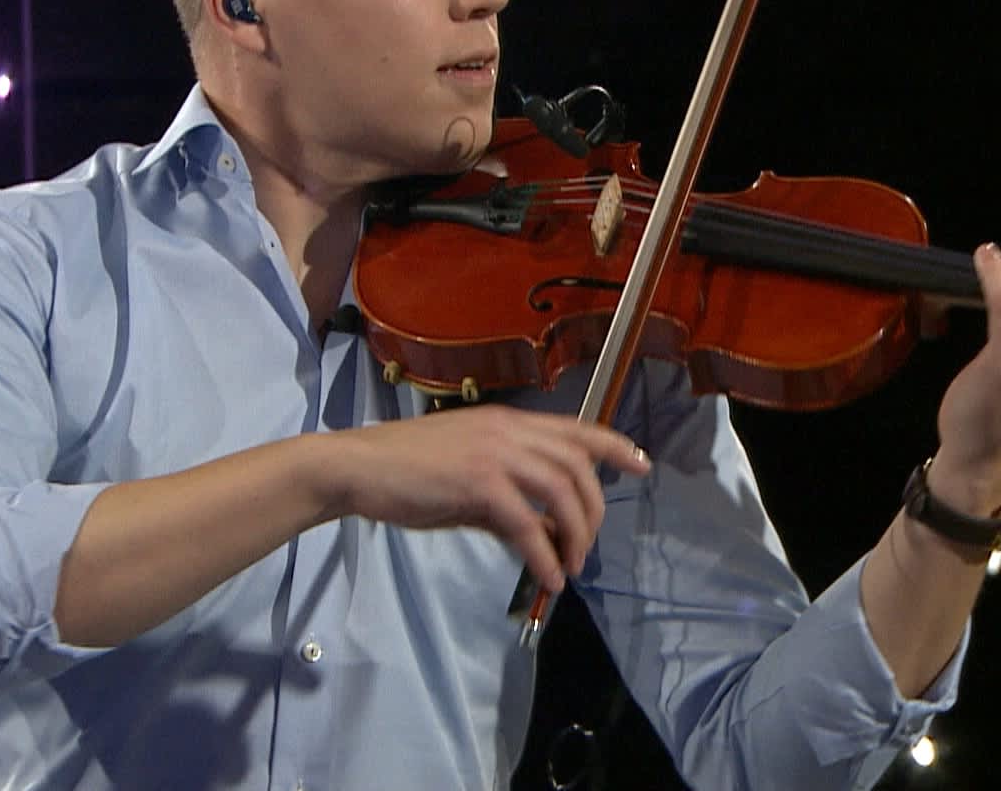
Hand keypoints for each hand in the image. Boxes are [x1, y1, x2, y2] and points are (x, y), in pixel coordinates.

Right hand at [324, 405, 649, 593]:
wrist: (358, 468)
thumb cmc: (405, 474)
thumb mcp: (465, 481)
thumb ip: (504, 500)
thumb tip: (538, 532)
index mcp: (507, 424)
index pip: (576, 428)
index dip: (615, 445)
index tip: (642, 465)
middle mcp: (508, 431)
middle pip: (577, 464)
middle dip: (594, 509)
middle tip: (587, 548)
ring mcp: (494, 453)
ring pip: (561, 490)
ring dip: (575, 533)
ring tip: (570, 566)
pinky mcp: (477, 483)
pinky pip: (527, 523)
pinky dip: (544, 554)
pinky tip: (547, 576)